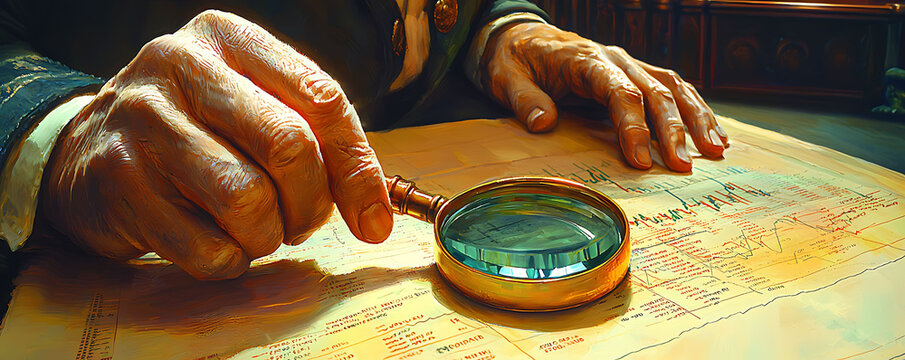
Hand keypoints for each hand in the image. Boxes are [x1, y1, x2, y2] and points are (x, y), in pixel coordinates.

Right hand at [41, 10, 392, 279]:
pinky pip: (208, 248)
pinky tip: (216, 240)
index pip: (321, 97)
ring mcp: (143, 123)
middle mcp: (181, 66)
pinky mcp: (119, 183)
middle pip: (289, 146)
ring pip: (247, 201)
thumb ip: (316, 139)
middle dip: (312, 203)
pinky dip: (229, 260)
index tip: (373, 218)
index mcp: (229, 38)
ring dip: (268, 235)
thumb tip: (376, 215)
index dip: (358, 166)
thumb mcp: (251, 104)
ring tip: (256, 228)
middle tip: (302, 221)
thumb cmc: (195, 128)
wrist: (88, 149)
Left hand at [482, 22, 728, 171]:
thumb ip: (524, 99)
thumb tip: (543, 122)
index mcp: (585, 59)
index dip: (633, 127)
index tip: (642, 161)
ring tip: (716, 151)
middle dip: (673, 131)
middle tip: (683, 167)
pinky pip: (673, 88)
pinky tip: (714, 133)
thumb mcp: (506, 77)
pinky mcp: (635, 73)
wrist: (520, 38)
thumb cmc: (514, 60)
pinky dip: (695, 109)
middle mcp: (615, 59)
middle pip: (654, 92)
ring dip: (696, 119)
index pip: (619, 92)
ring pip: (673, 87)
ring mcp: (628, 64)